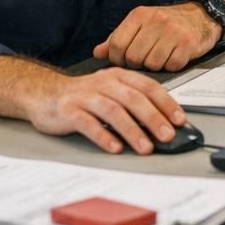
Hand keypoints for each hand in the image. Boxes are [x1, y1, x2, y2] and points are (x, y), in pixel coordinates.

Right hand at [26, 67, 186, 154]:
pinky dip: (103, 136)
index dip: (166, 103)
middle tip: (168, 136)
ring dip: (132, 130)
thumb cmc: (84, 97)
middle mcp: (102, 83)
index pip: (147, 86)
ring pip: (112, 110)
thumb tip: (166, 125)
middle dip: (153, 118)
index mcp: (117, 76)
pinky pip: (88, 123)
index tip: (180, 120)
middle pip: (132, 98)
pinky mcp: (68, 111)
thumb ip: (134, 104)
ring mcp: (84, 96)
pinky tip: (115, 148)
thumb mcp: (111, 93)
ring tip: (145, 147)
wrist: (44, 93)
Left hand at [94, 3, 218, 71]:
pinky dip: (171, 66)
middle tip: (144, 60)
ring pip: (152, 64)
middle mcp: (155, 21)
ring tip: (160, 56)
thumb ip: (117, 38)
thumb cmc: (167, 23)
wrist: (200, 16)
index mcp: (139, 15)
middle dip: (137, 64)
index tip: (123, 61)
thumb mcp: (139, 24)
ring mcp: (172, 32)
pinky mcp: (188, 44)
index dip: (117, 58)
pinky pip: (171, 66)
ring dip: (155, 66)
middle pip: (133, 57)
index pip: (117, 43)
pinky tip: (173, 57)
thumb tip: (97, 53)